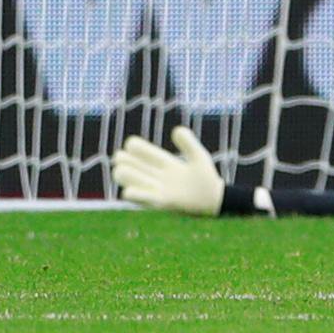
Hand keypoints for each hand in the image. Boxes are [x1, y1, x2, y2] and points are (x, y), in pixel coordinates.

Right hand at [112, 128, 227, 215]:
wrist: (214, 198)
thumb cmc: (206, 177)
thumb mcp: (198, 156)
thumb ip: (188, 143)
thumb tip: (176, 130)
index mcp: (166, 163)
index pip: (148, 154)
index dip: (138, 148)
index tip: (130, 143)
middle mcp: (159, 176)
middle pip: (137, 167)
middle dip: (126, 161)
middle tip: (119, 157)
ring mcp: (159, 189)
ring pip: (136, 182)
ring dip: (128, 177)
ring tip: (120, 171)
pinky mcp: (162, 203)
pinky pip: (145, 199)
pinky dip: (136, 195)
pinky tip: (128, 191)